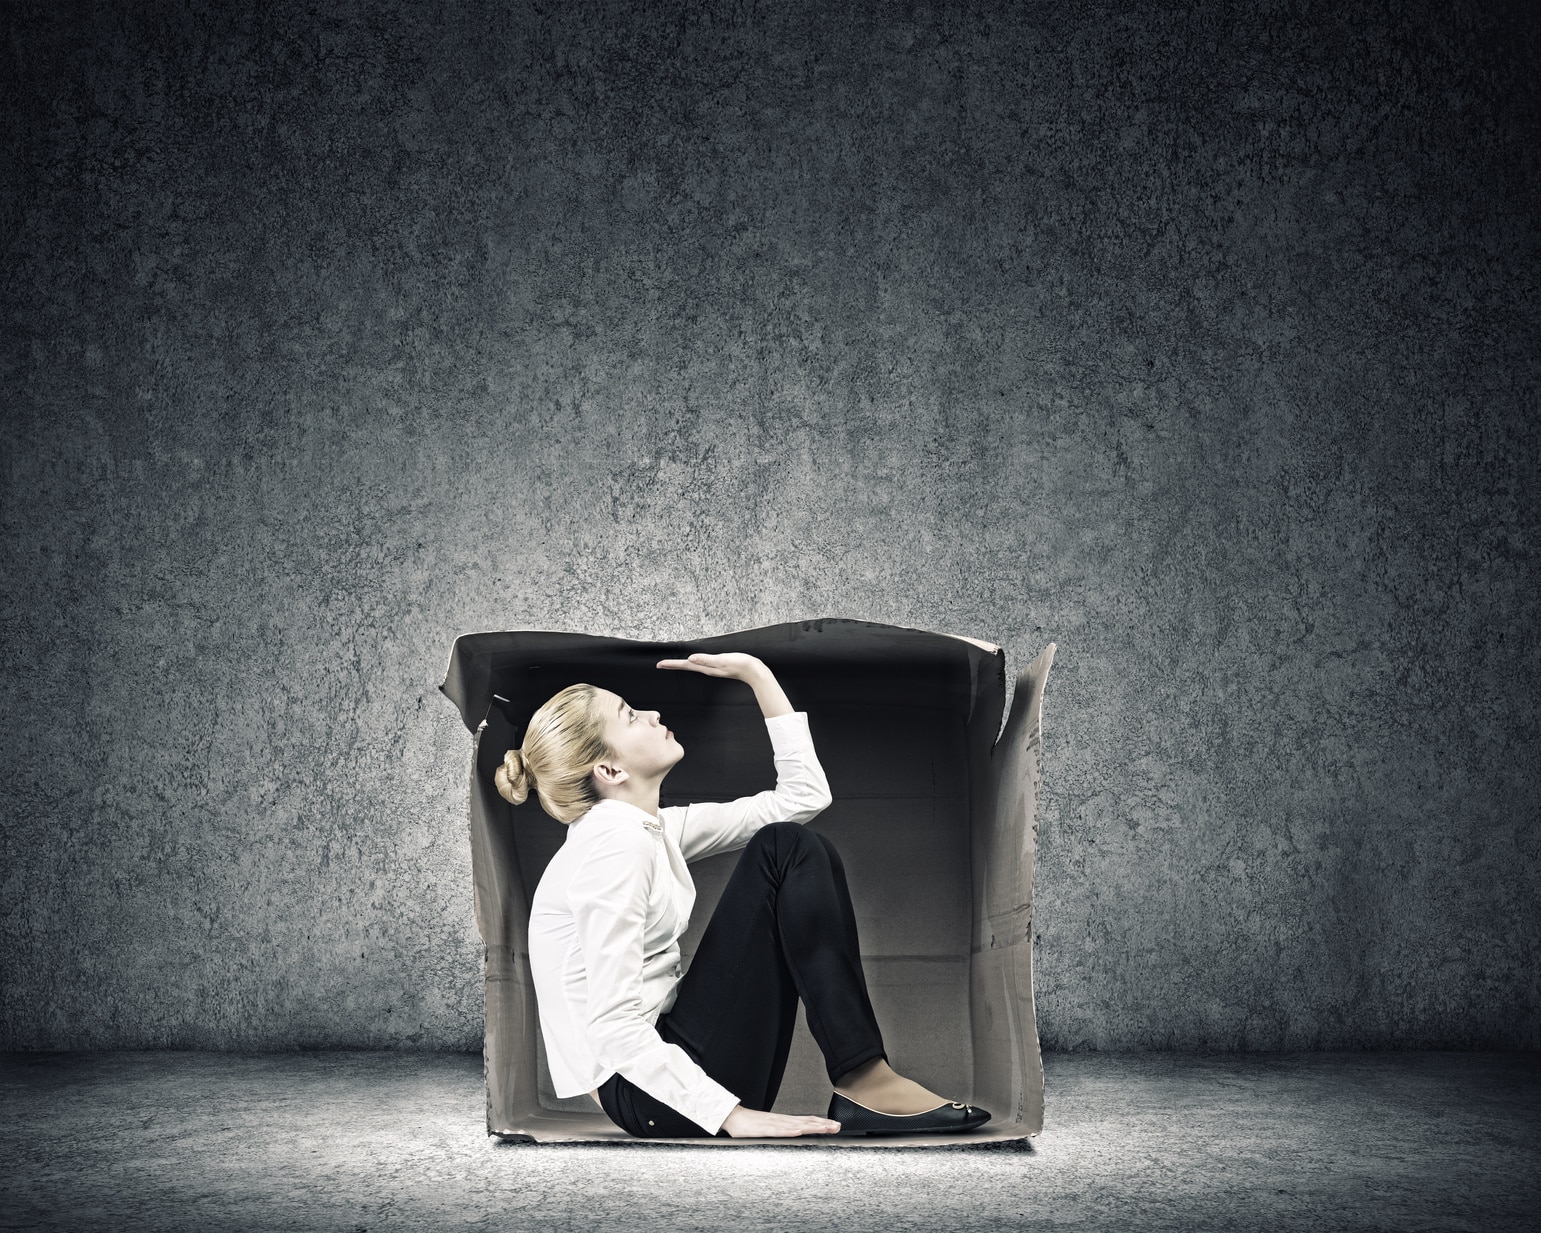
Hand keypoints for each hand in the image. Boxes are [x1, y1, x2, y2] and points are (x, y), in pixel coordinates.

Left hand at [656, 652, 764, 681]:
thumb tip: (690, 659)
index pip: (685, 665)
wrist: (754, 671)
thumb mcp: (721, 660)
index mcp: (706, 667)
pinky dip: (693, 663)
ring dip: (681, 665)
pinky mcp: (718, 666)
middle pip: (686, 667)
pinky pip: (700, 665)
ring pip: (692, 666)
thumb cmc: (740, 664)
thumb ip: (706, 660)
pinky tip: (694, 662)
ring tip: (672, 664)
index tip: (659, 664)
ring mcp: (712, 668)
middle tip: (660, 665)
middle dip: (673, 666)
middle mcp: (707, 669)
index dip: (672, 664)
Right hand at [720, 1104, 840, 1137]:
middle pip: (806, 1122)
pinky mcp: (764, 1129)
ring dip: (811, 1126)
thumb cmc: (751, 1125)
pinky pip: (778, 1130)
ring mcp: (774, 1124)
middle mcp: (782, 1120)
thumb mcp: (771, 1129)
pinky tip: (798, 1131)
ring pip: (796, 1125)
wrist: (734, 1117)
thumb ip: (783, 1132)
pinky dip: (789, 1130)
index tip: (835, 1125)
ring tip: (825, 1128)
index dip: (821, 1123)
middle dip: (823, 1124)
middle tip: (837, 1126)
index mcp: (785, 1121)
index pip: (807, 1121)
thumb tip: (795, 1136)